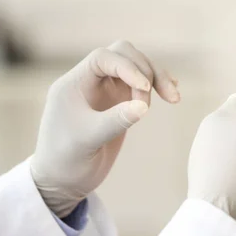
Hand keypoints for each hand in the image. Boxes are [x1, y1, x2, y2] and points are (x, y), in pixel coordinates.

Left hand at [30, 40, 179, 217]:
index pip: (103, 58)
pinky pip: (141, 84)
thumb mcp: (87, 140)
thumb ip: (114, 120)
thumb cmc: (65, 159)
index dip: (127, 67)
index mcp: (74, 82)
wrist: (62, 180)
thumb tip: (144, 105)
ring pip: (136, 67)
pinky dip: (157, 86)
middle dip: (144, 70)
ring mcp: (105, 90)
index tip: (144, 88)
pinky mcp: (118, 102)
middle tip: (148, 103)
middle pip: (123, 54)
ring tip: (173, 98)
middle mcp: (90, 80)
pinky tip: (172, 92)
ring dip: (156, 78)